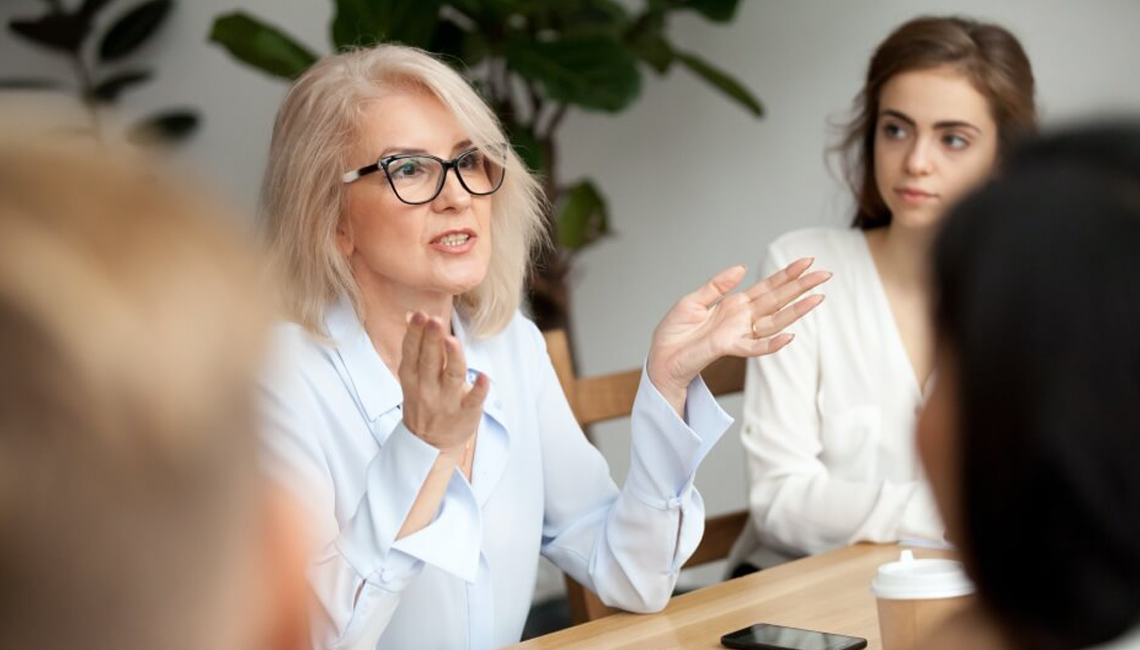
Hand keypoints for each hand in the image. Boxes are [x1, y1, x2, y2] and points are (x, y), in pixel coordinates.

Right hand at [398, 312, 488, 454]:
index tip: (420, 315)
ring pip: (451, 377)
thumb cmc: (424, 400)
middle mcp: (427, 388)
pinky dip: (478, 390)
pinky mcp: (466, 414)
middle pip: (429, 361)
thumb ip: (415, 346)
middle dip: (431, 340)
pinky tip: (484, 378)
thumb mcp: (412, 376)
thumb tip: (412, 314)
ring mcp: (447, 402)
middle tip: (435, 320)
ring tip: (452, 341)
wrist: (429, 444)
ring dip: (453, 359)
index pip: (412, 352)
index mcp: (412, 377)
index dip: (415, 333)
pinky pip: (473, 401)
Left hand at [646, 258, 830, 411]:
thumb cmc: (674, 332)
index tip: (807, 261)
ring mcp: (738, 333)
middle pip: (778, 300)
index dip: (787, 274)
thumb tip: (741, 267)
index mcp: (735, 304)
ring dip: (796, 311)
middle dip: (801, 287)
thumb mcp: (693, 301)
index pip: (767, 287)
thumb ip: (716, 285)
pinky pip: (755, 347)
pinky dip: (772, 343)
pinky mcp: (728, 348)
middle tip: (825, 274)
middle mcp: (742, 318)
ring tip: (818, 298)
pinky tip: (790, 336)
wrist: (661, 357)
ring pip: (774, 321)